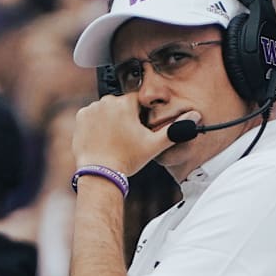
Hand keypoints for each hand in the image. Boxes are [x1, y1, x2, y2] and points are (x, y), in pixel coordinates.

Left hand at [72, 93, 199, 175]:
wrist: (100, 172)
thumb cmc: (127, 159)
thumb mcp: (154, 145)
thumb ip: (175, 129)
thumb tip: (194, 117)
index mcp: (125, 104)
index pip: (137, 102)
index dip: (139, 117)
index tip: (137, 131)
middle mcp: (107, 102)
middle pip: (121, 105)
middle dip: (124, 117)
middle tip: (126, 138)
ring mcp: (92, 109)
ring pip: (106, 109)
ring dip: (110, 119)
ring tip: (113, 139)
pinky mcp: (81, 117)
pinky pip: (92, 115)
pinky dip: (96, 124)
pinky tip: (102, 138)